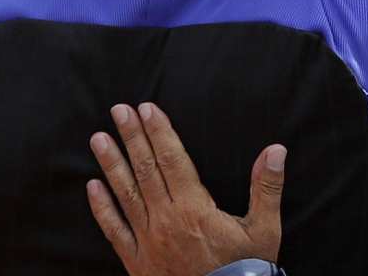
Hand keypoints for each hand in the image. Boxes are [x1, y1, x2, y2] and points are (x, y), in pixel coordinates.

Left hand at [86, 102, 286, 275]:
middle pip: (146, 169)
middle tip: (118, 110)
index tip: (147, 108)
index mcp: (195, 208)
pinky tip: (92, 187)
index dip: (160, 132)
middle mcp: (167, 220)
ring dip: (111, 164)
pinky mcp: (137, 262)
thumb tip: (276, 150)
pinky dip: (102, 209)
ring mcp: (148, 241)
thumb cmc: (245, 270)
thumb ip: (267, 187)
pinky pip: (114, 231)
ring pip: (126, 195)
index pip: (173, 159)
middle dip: (132, 137)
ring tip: (98, 138)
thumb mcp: (264, 230)